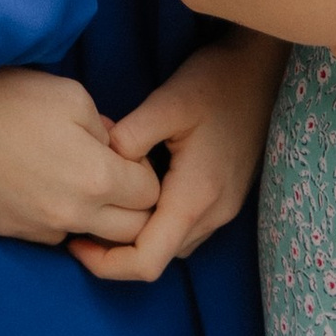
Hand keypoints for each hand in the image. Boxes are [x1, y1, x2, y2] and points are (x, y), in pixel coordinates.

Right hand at [0, 66, 161, 246]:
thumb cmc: (3, 96)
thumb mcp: (70, 95)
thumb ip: (106, 129)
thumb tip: (115, 151)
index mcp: (95, 178)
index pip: (151, 194)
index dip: (144, 170)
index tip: (127, 152)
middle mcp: (72, 216)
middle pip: (132, 231)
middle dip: (133, 204)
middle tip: (114, 171)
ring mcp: (40, 231)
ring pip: (93, 239)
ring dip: (98, 216)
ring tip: (76, 176)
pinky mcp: (12, 235)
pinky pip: (56, 236)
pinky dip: (61, 218)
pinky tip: (40, 183)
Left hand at [72, 33, 286, 284]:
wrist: (261, 70)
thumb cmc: (217, 81)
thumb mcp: (168, 101)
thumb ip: (131, 136)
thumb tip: (101, 162)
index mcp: (195, 197)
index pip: (147, 262)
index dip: (106, 264)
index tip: (74, 244)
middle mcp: (213, 214)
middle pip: (158, 258)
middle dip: (116, 252)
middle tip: (80, 225)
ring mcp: (224, 208)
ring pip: (171, 245)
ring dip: (138, 238)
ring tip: (104, 208)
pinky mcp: (226, 197)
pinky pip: (185, 227)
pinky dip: (157, 223)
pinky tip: (137, 194)